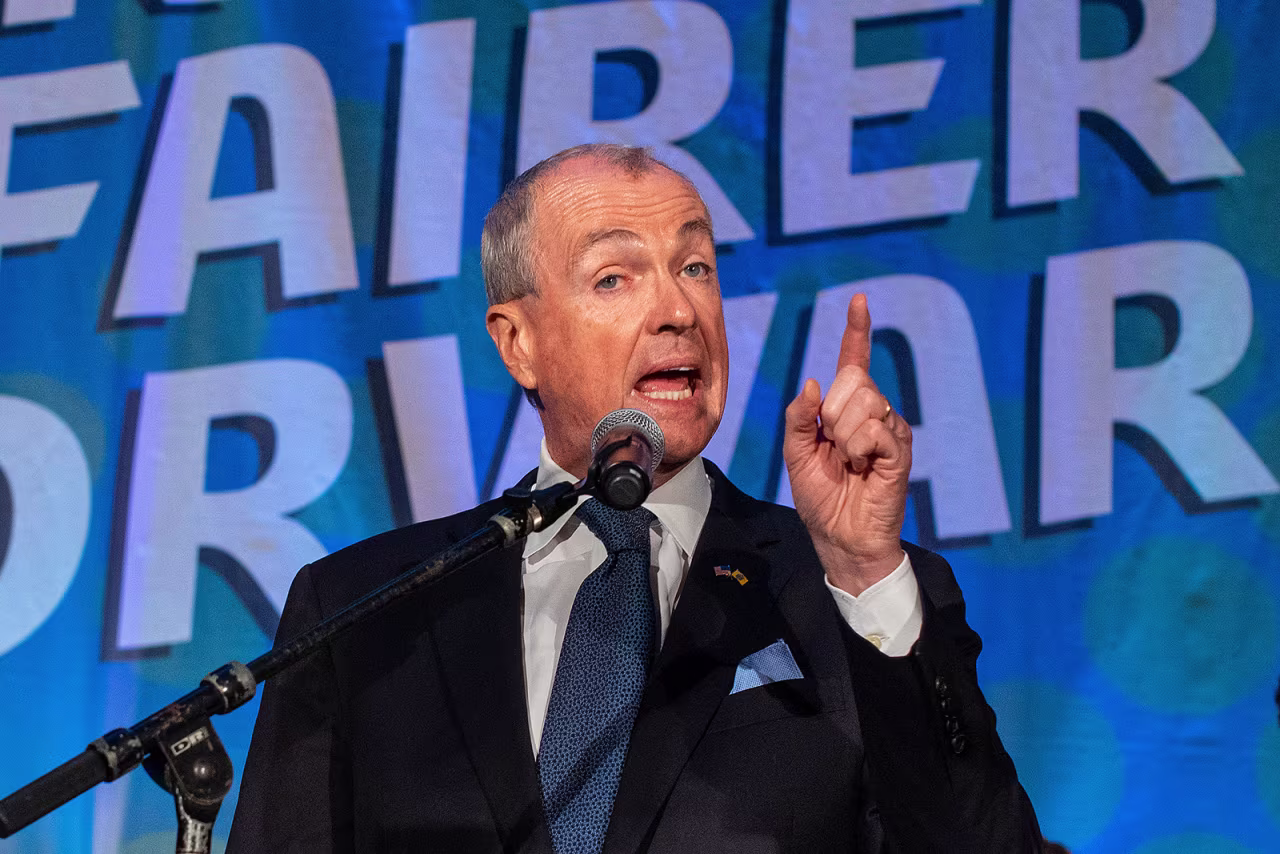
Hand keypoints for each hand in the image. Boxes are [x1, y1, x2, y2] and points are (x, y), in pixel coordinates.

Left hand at [782, 293, 911, 594]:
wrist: (840, 537)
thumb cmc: (820, 498)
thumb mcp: (795, 453)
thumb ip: (798, 418)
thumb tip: (813, 384)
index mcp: (845, 410)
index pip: (853, 362)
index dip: (856, 332)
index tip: (858, 301)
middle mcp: (872, 412)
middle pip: (854, 379)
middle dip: (832, 413)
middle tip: (832, 447)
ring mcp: (888, 429)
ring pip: (865, 401)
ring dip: (844, 434)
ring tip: (848, 461)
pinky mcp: (899, 450)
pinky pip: (876, 427)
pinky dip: (859, 447)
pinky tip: (862, 467)